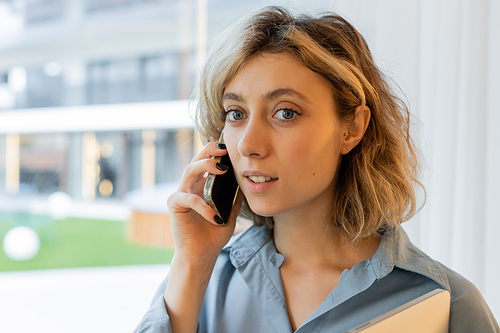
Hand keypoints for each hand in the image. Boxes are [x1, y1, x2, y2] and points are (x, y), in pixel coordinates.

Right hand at [167, 142, 244, 262]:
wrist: (202, 254)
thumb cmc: (214, 234)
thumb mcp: (230, 213)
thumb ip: (235, 198)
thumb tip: (246, 183)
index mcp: (202, 185)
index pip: (207, 162)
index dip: (216, 152)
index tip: (230, 148)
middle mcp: (190, 186)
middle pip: (196, 160)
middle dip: (209, 151)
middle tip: (223, 149)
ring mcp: (181, 193)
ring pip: (189, 171)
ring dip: (205, 166)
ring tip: (222, 169)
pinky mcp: (174, 205)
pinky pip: (189, 199)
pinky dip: (203, 206)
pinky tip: (215, 216)